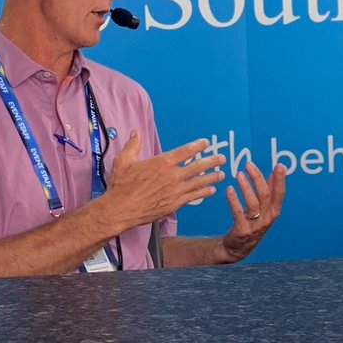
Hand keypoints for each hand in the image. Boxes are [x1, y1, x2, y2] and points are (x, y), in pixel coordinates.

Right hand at [102, 132, 225, 228]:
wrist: (120, 209)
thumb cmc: (121, 185)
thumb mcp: (124, 160)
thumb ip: (133, 145)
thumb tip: (135, 133)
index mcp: (161, 162)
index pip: (185, 151)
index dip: (197, 146)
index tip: (205, 143)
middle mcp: (172, 176)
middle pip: (197, 166)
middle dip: (211, 161)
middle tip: (221, 158)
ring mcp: (175, 191)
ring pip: (198, 182)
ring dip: (211, 177)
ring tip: (221, 174)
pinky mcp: (174, 204)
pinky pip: (193, 197)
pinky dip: (203, 193)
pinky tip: (211, 190)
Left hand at [219, 162, 285, 262]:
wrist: (238, 247)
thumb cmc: (252, 223)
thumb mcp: (265, 207)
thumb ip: (271, 188)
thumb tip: (278, 168)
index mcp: (274, 211)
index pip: (280, 193)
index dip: (280, 180)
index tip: (280, 165)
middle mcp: (267, 218)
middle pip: (265, 196)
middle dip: (258, 178)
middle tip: (248, 164)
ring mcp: (255, 225)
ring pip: (253, 204)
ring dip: (245, 188)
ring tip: (238, 174)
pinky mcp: (242, 230)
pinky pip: (238, 213)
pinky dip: (233, 200)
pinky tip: (229, 189)